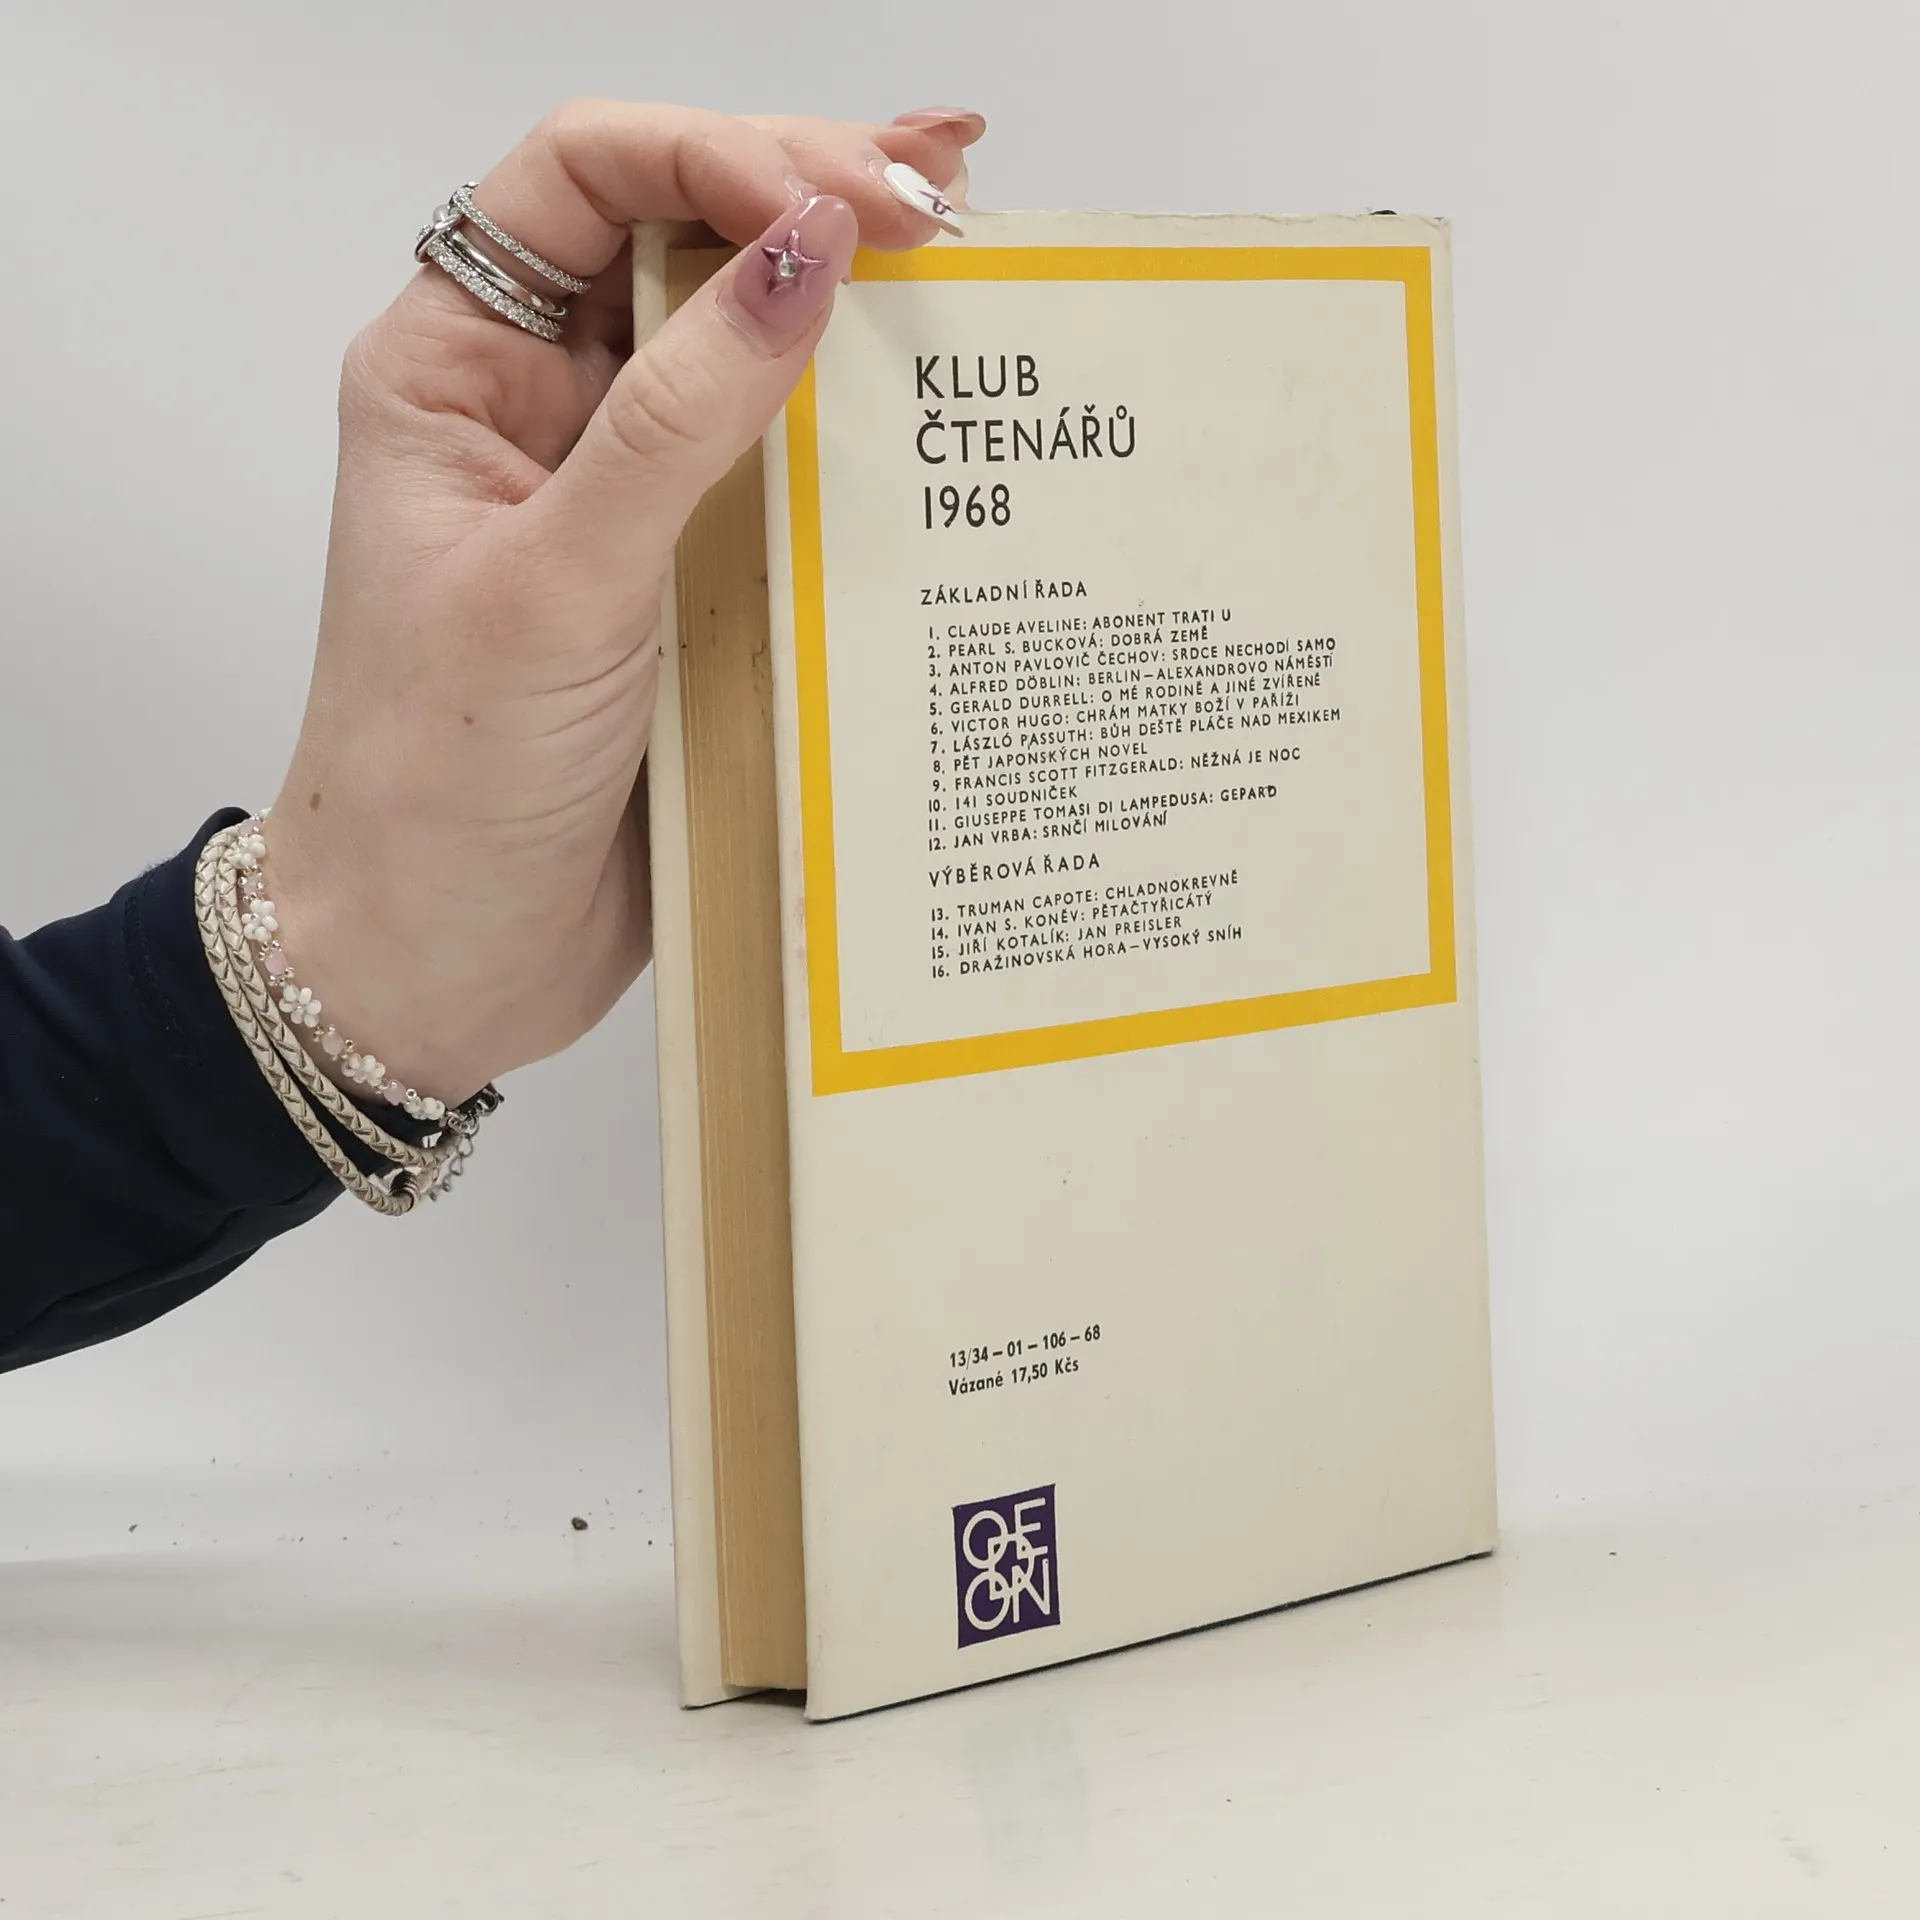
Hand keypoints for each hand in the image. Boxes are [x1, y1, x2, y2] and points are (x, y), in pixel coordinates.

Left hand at [264, 102, 983, 1099]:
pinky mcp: (686, 578)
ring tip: (965, 240)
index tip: (849, 202)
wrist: (444, 960)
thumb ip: (679, 415)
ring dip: (844, 292)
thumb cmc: (442, 783)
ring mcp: (619, 494)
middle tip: (939, 199)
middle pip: (674, 236)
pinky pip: (778, 470)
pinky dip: (855, 425)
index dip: (718, 154)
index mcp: (455, 369)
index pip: (582, 178)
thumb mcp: (560, 582)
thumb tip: (801, 251)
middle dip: (803, 191)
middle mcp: (539, 409)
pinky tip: (932, 382)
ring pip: (738, 347)